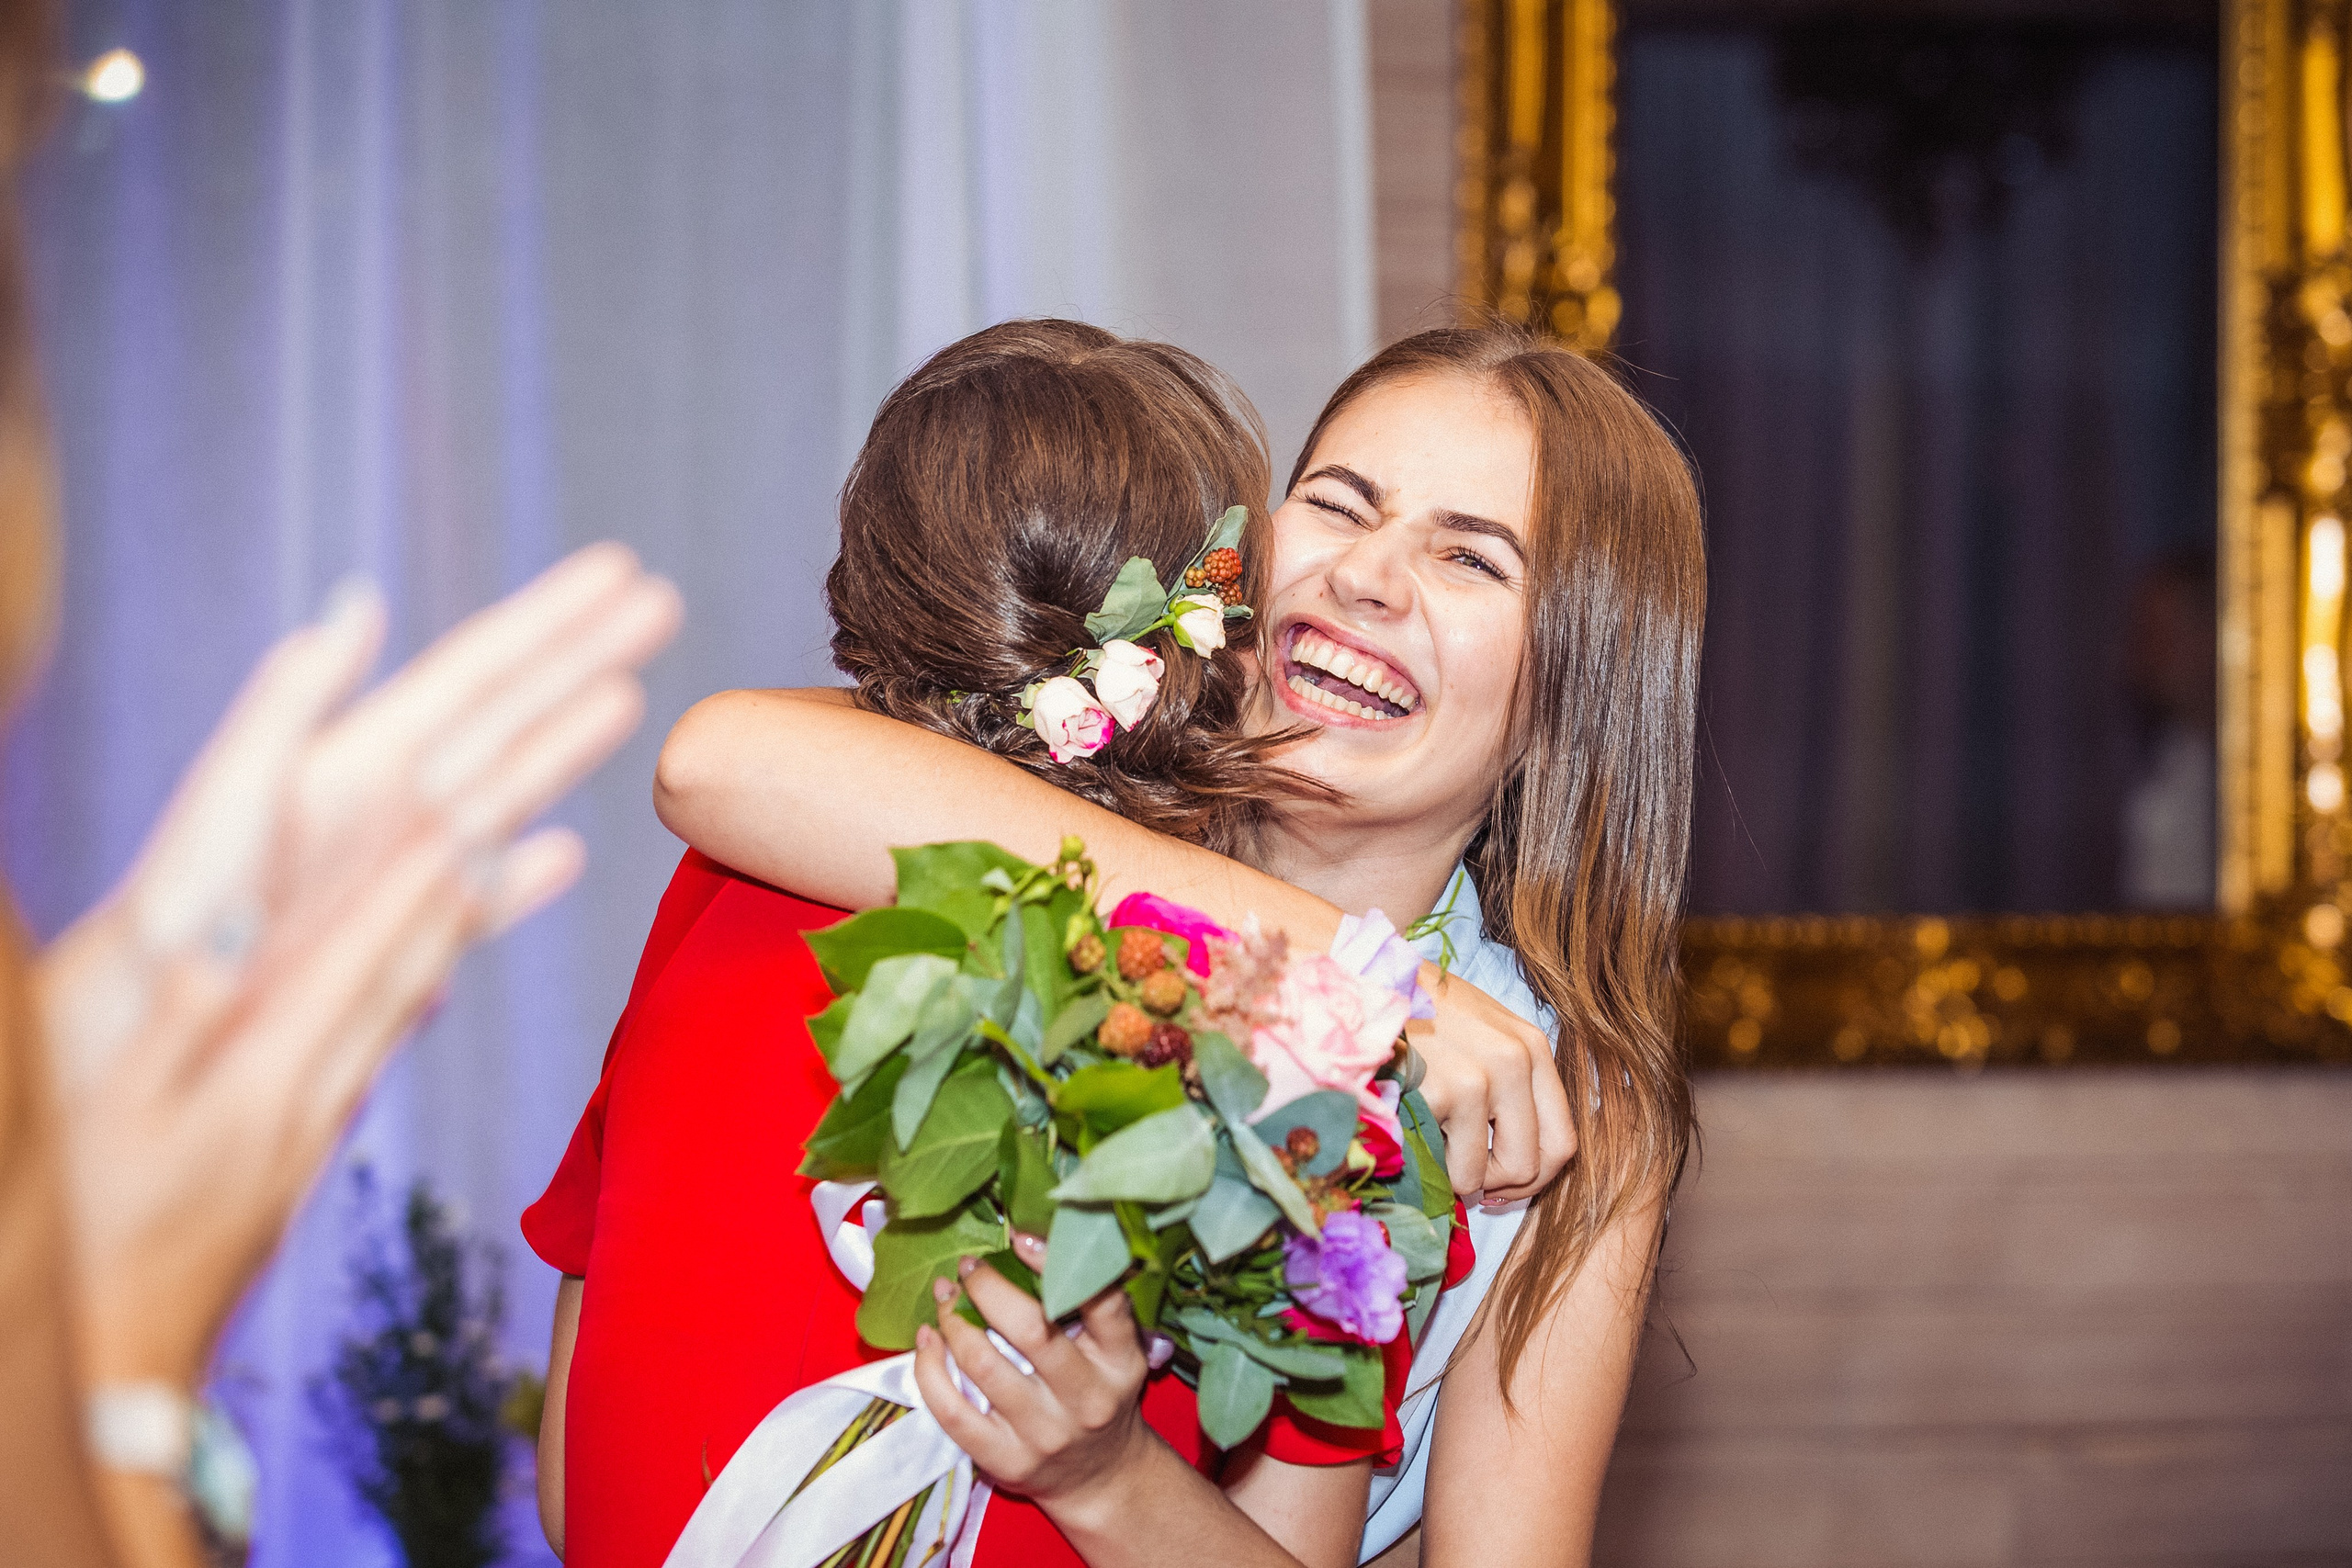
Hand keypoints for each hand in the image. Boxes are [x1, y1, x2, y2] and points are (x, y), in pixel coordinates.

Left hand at [40, 544, 680, 1388]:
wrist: (78, 1330)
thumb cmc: (108, 1223)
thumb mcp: (242, 1096)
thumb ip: (362, 968)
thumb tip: (472, 846)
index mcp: (217, 900)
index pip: (338, 743)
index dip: (443, 657)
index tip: (532, 586)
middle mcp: (263, 901)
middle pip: (414, 747)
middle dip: (526, 662)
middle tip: (636, 592)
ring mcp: (297, 953)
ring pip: (435, 820)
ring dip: (533, 750)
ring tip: (628, 683)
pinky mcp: (318, 1014)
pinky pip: (418, 927)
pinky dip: (486, 885)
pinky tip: (553, 848)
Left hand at [910, 1233, 1155, 1507]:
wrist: (1099, 1477)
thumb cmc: (1100, 1393)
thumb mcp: (1115, 1350)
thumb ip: (1088, 1302)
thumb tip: (1027, 1240)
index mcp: (1121, 1361)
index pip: (1100, 1304)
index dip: (1054, 1264)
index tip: (1018, 1238)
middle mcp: (1086, 1399)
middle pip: (1031, 1329)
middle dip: (988, 1288)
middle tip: (970, 1267)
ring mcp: (1044, 1434)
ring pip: (983, 1365)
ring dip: (953, 1320)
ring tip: (945, 1296)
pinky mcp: (1005, 1460)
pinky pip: (952, 1411)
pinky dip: (929, 1368)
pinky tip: (928, 1339)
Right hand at [1407, 963, 1574, 1203]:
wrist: (1360, 983)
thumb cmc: (1416, 1010)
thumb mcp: (1481, 1032)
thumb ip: (1509, 1085)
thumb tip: (1516, 1164)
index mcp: (1531, 1046)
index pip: (1562, 1140)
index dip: (1534, 1176)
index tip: (1501, 1182)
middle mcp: (1515, 1061)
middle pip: (1533, 1165)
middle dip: (1498, 1185)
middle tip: (1466, 1177)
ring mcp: (1478, 1078)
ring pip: (1485, 1175)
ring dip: (1456, 1177)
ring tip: (1431, 1144)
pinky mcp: (1439, 1094)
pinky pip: (1446, 1168)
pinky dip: (1428, 1164)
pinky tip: (1411, 1128)